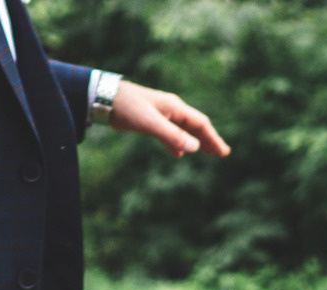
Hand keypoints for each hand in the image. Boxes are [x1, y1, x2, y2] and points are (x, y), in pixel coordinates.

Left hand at [110, 81, 230, 159]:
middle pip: (195, 126)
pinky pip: (169, 133)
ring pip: (183, 130)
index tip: (223, 152)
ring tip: (206, 153)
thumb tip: (195, 148)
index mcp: (175, 108)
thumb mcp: (150, 123)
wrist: (103, 97)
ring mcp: (161, 115)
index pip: (200, 124)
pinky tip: (178, 154)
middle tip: (221, 154)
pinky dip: (177, 143)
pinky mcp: (150, 120)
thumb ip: (173, 136)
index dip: (213, 138)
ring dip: (195, 142)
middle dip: (209, 140)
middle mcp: (171, 110)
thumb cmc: (127, 107)